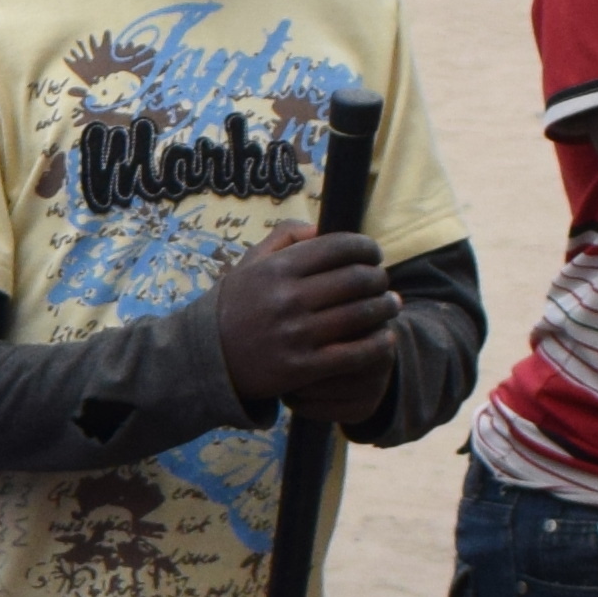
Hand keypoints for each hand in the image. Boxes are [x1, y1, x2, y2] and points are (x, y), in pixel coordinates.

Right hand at [211, 225, 400, 424]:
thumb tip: (323, 229)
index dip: (366, 247)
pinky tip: (385, 337)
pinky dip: (377, 344)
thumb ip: (285, 237)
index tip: (373, 254)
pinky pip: (354, 354)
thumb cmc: (235, 306)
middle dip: (379, 277)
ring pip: (361, 315)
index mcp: (278, 269)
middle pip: (357, 280)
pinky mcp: (302, 367)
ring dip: (385, 308)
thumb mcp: (250, 263)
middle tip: (383, 281)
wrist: (206, 359)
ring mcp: (296, 334)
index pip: (339, 247)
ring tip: (391, 305)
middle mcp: (288, 299)